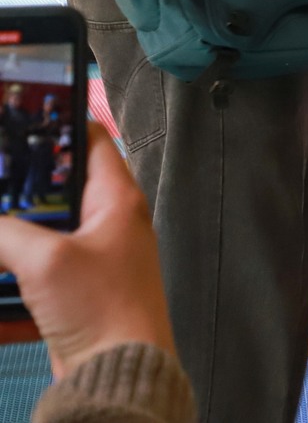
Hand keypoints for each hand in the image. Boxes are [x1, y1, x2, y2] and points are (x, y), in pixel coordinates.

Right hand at [0, 125, 175, 379]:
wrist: (119, 370)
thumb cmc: (104, 311)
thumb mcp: (45, 261)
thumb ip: (7, 232)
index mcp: (118, 201)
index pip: (93, 142)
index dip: (63, 123)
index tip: (31, 115)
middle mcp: (111, 222)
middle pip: (62, 184)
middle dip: (27, 179)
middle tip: (3, 171)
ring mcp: (95, 255)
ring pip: (47, 224)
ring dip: (17, 222)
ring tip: (1, 213)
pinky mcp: (77, 287)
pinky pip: (40, 262)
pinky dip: (16, 258)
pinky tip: (1, 256)